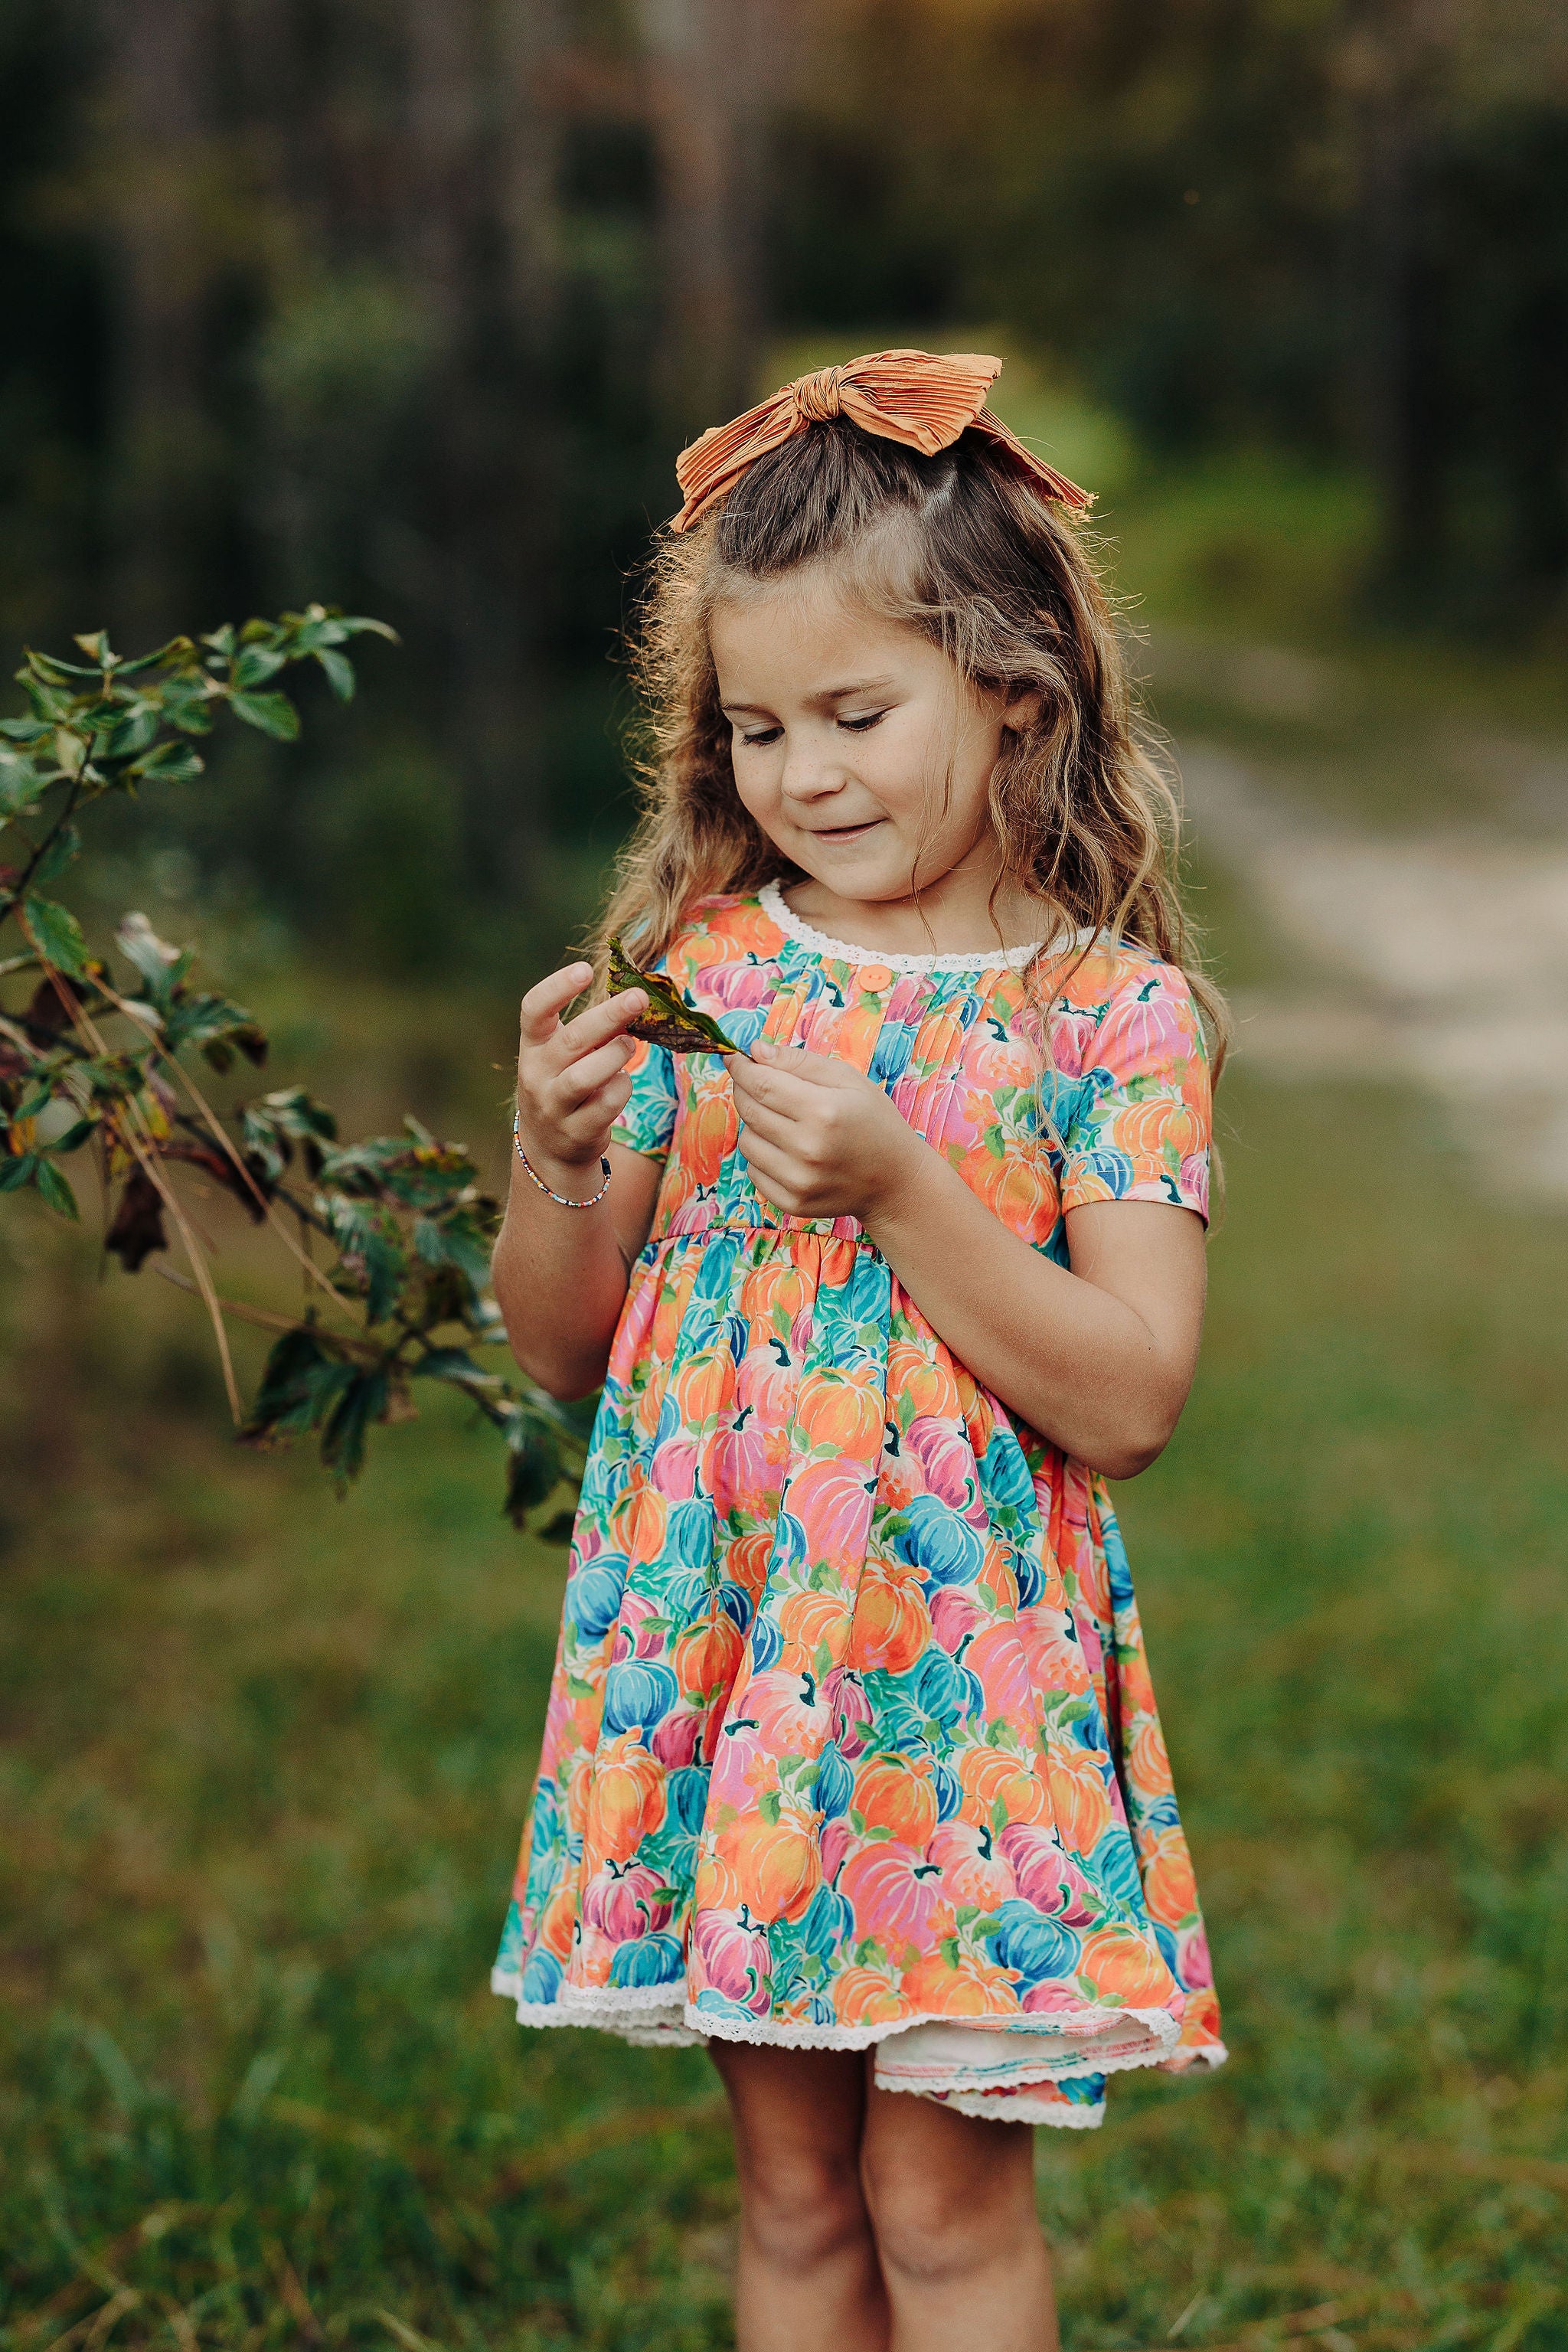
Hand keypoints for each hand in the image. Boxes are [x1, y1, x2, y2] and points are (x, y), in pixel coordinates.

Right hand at [514, 962, 645, 1183]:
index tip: (585, 970)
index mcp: (533, 1045)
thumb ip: (590, 1031)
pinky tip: (621, 1082)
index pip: (534, 1010)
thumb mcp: (563, 1055)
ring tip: (629, 1045)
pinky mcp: (576, 1131)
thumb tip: (632, 1000)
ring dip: (615, 1055)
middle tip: (639, 998)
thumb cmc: (563, 1083)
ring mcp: (553, 1106)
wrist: (549, 1146)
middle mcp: (536, 1074)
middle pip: (572, 1040)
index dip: (557, 988)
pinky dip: (621, 1088)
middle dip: (609, 1016)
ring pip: (585, 1076)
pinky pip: (606, 1104)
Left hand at [729, 1039, 924, 1222]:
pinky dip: (763, 1156)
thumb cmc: (873, 1122)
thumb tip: (755, 1051)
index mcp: (823, 1111)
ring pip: (746, 1141)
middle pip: (749, 1110)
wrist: (895, 1180)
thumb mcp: (847, 1079)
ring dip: (756, 1125)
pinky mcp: (792, 1202)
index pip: (760, 1083)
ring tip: (785, 1122)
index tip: (733, 1057)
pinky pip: (754, 1171)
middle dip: (746, 1090)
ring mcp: (798, 1180)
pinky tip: (789, 1150)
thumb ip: (799, 1062)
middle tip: (759, 1083)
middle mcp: (808, 1149)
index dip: (741, 1067)